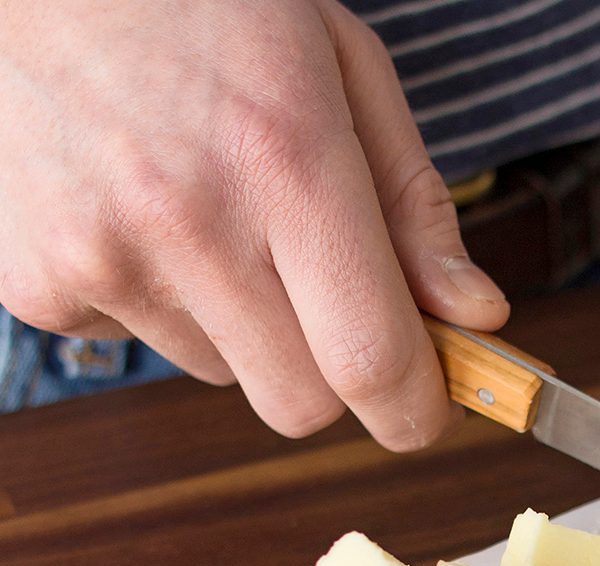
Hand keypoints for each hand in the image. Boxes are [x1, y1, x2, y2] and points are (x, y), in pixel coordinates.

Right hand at [0, 0, 507, 448]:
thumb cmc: (208, 4)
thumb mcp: (342, 69)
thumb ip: (416, 207)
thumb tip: (474, 318)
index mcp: (286, 161)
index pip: (371, 360)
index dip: (416, 410)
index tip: (429, 408)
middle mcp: (188, 221)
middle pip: (301, 405)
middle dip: (332, 374)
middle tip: (325, 300)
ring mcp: (100, 257)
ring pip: (224, 375)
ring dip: (243, 327)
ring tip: (211, 214)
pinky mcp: (37, 282)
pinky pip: (143, 346)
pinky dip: (165, 303)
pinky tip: (144, 216)